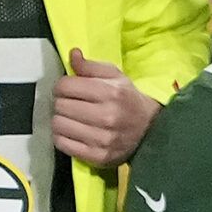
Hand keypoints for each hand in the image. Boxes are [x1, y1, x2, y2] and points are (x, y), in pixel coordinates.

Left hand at [51, 50, 160, 165]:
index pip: (65, 86)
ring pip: (58, 125)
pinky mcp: (97, 156)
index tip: (70, 89)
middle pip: (59, 106)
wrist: (153, 131)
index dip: (63, 85)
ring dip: (61, 120)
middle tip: (73, 104)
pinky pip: (62, 144)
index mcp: (111, 93)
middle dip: (62, 102)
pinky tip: (74, 132)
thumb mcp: (117, 77)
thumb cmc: (130, 100)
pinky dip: (63, 137)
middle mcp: (107, 116)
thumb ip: (92, 67)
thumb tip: (73, 55)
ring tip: (73, 118)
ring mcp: (102, 139)